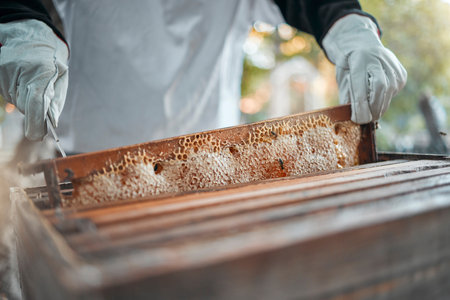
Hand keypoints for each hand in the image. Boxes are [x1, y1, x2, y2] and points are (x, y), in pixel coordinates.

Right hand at [0, 19, 68, 139]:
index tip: (36, 135)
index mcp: (42, 71)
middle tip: (40, 99)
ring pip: (14, 100)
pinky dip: (15, 93)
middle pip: (24, 105)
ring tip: (30, 84)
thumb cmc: (51, 62)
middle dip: (33, 110)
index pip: (36, 102)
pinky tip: (20, 81)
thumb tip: (50, 123)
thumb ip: (56, 102)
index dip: (36, 121)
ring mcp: (5, 68)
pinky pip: (6, 93)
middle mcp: (21, 69)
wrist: (31, 38)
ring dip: (23, 99)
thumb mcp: (61, 79)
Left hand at [322, 14, 406, 123]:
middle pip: (379, 90)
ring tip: (370, 112)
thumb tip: (353, 117)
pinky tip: (377, 97)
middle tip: (364, 120)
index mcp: (359, 60)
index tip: (357, 119)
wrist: (363, 47)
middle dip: (371, 109)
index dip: (360, 106)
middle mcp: (379, 61)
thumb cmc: (349, 67)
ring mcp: (393, 66)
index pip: (362, 87)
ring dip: (379, 107)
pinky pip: (394, 92)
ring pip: (388, 93)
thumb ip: (347, 96)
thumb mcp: (342, 78)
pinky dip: (385, 100)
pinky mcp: (401, 74)